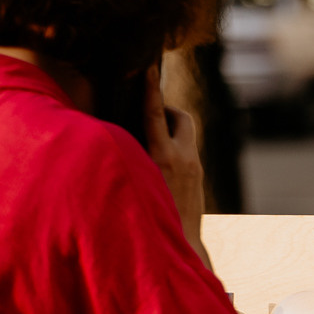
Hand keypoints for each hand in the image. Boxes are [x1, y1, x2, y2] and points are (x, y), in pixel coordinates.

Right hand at [145, 64, 206, 260]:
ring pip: (185, 134)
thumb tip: (114, 138)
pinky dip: (173, 149)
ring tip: (151, 140)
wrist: (181, 245)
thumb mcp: (134, 182)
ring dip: (170, 131)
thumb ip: (128, 157)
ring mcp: (195, 167)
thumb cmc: (147, 218)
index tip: (148, 68)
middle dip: (167, 109)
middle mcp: (183, 158)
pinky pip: (186, 152)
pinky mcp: (199, 176)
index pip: (154, 114)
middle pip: (181, 116)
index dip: (150, 90)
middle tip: (151, 115)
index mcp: (162, 157)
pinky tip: (159, 161)